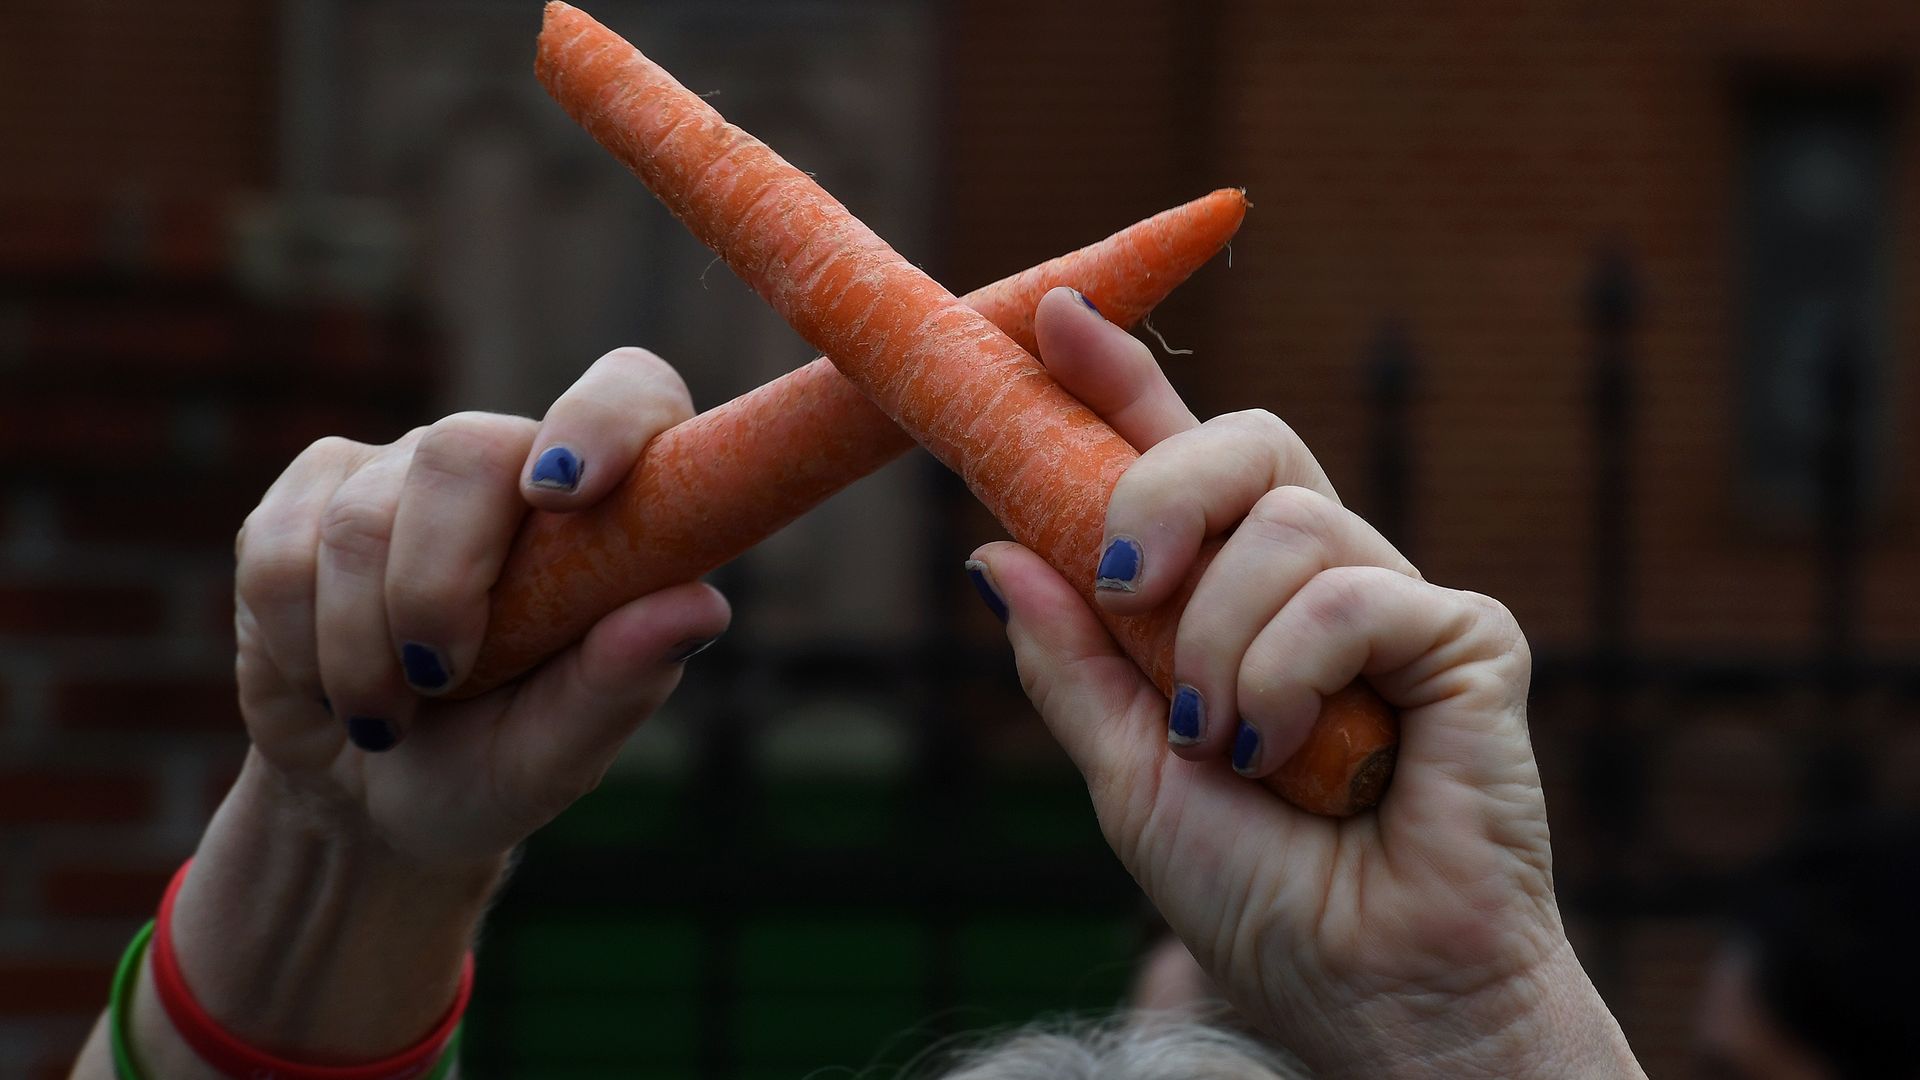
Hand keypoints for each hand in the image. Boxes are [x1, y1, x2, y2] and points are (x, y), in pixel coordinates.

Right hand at [233, 345, 729, 867]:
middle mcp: (508, 468)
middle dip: (440, 582)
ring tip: (389, 716)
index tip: (562, 495)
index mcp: (603, 511)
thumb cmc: (491, 767)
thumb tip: (700, 606)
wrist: (365, 802)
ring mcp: (401, 472)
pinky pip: (280, 549)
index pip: (630, 394)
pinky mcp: (306, 498)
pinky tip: (329, 687)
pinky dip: (300, 644)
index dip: (602, 420)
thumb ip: (622, 680)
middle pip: (463, 451)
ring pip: (361, 516)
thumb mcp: (559, 754)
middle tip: (442, 680)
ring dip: (365, 646)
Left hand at [967, 290, 1641, 1078]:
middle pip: (1245, 444)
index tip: (1051, 319)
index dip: (1119, 384)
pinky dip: (1291, 671)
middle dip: (1162, 485)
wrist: (1363, 993)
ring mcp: (1394, 603)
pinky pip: (1352, 593)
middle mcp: (1316, 582)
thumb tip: (989, 550)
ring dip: (1221, 642)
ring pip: (1287, 524)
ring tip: (1228, 746)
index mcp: (1234, 602)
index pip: (1177, 463)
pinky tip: (1293, 756)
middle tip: (1124, 580)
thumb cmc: (1257, 896)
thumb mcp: (1127, 772)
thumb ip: (1070, 662)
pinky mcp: (1468, 638)